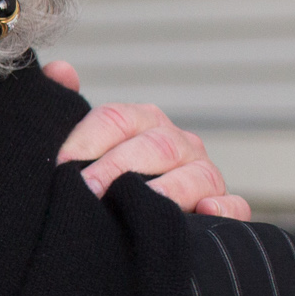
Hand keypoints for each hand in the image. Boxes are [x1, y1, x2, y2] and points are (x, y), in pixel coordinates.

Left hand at [41, 60, 251, 219]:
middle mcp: (179, 144)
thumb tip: (61, 70)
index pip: (117, 119)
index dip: (86, 139)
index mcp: (144, 124)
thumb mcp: (88, 147)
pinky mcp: (224, 208)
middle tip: (87, 190)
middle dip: (116, 168)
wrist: (140, 226)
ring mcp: (205, 175)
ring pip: (193, 175)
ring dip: (164, 191)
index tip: (60, 163)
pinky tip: (203, 211)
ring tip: (135, 207)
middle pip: (153, 145)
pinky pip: (233, 205)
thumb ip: (70, 110)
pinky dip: (222, 208)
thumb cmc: (110, 182)